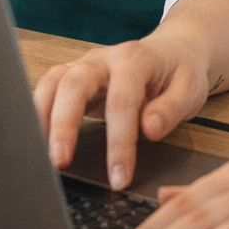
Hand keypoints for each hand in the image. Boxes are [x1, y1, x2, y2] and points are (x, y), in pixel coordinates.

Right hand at [33, 32, 211, 190]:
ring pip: (52, 83)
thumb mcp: (189, 89)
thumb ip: (170, 109)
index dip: (118, 142)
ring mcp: (84, 66)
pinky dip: (38, 114)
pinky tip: (38, 142)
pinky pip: (48, 90)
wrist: (172, 50)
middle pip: (74, 84)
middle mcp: (102, 58)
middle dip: (65, 125)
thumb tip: (149, 130)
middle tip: (61, 162)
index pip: (121, 102)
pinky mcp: (72, 77)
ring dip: (43, 119)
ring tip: (41, 156)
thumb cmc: (179, 72)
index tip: (118, 177)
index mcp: (134, 59)